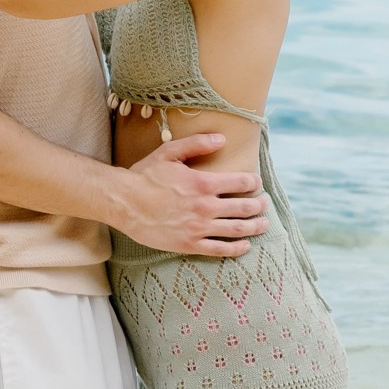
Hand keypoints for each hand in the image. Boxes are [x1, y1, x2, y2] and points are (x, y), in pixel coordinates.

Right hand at [106, 134, 268, 256]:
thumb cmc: (145, 175)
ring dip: (255, 227)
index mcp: (202, 183)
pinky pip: (220, 249)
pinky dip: (237, 248)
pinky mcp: (189, 244)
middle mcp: (205, 207)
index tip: (256, 182)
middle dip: (259, 205)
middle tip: (265, 204)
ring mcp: (199, 228)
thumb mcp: (169, 152)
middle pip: (244, 207)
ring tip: (263, 224)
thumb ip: (197, 143)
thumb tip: (222, 138)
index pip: (240, 182)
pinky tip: (245, 245)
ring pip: (237, 229)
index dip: (253, 182)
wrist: (123, 202)